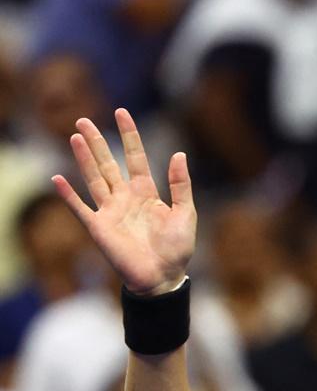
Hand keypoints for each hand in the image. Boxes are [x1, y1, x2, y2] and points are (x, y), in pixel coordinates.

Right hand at [51, 108, 195, 295]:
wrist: (163, 277)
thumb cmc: (177, 248)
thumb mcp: (186, 213)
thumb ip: (181, 185)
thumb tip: (178, 153)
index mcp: (147, 193)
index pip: (135, 157)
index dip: (129, 136)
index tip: (122, 112)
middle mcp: (126, 198)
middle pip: (108, 164)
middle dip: (97, 142)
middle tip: (83, 120)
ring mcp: (110, 211)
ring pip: (94, 178)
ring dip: (84, 159)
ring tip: (75, 137)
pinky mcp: (99, 227)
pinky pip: (80, 208)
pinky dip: (68, 195)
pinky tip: (58, 179)